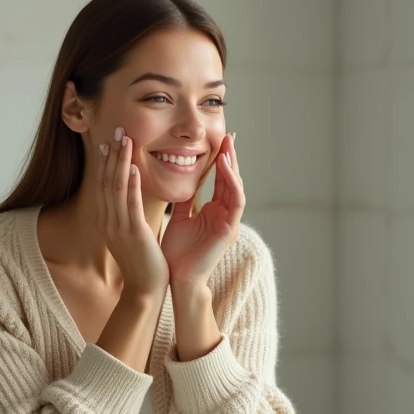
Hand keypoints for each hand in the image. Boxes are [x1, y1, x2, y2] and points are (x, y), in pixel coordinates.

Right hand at [96, 128, 169, 298]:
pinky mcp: (132, 234)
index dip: (106, 161)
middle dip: (111, 154)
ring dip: (120, 162)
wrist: (145, 289)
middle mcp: (107, 221)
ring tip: (124, 140)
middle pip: (106, 180)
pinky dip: (130, 185)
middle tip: (116, 129)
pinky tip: (133, 168)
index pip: (103, 184)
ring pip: (115, 188)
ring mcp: (118, 227)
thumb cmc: (142, 261)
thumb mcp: (131, 233)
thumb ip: (128, 214)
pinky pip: (129, 204)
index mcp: (106, 220)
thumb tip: (131, 197)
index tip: (109, 141)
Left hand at [161, 132, 244, 289]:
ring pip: (237, 188)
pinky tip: (224, 168)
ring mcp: (230, 222)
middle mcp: (225, 215)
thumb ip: (186, 199)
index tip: (217, 140)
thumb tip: (181, 177)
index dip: (220, 160)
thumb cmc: (176, 252)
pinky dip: (231, 183)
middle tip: (229, 135)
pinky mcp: (230, 229)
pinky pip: (236, 201)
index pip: (220, 180)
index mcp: (214, 211)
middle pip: (232, 180)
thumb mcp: (180, 217)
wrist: (177, 277)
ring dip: (233, 167)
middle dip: (231, 158)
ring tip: (228, 147)